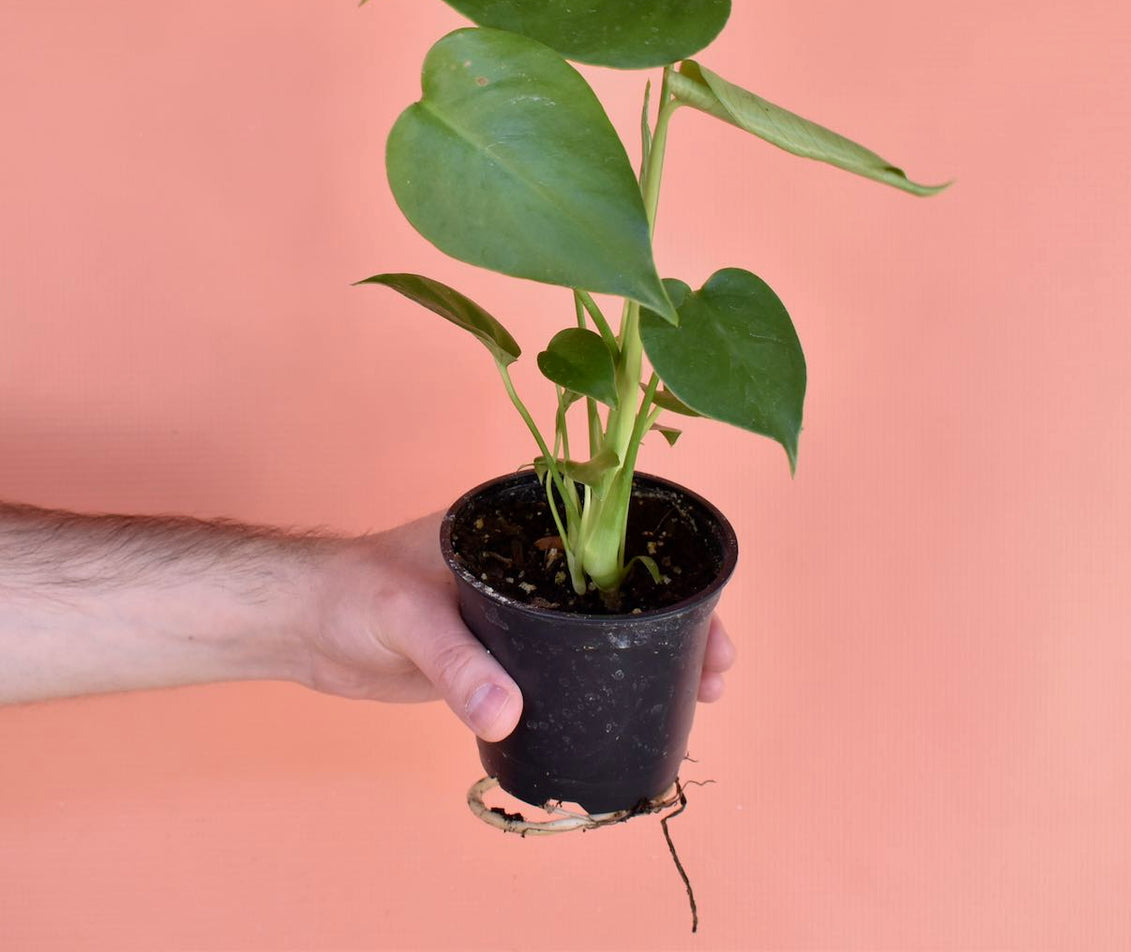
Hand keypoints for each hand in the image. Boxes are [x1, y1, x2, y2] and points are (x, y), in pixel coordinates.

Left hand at [299, 512, 734, 738]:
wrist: (308, 626)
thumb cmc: (352, 592)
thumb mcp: (406, 614)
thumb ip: (456, 662)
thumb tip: (511, 713)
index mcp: (521, 521)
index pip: (616, 531)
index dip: (673, 564)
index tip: (710, 612)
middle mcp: (532, 558)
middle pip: (625, 582)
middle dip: (679, 618)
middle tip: (718, 669)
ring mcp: (523, 605)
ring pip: (603, 626)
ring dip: (648, 655)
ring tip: (695, 696)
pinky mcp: (507, 651)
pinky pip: (569, 664)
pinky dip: (602, 683)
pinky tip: (632, 710)